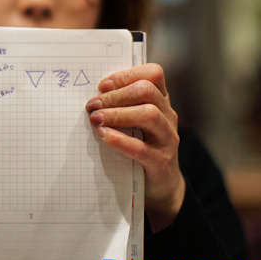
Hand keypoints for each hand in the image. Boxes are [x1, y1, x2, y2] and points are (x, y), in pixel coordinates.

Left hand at [85, 63, 184, 232]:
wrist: (161, 185)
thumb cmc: (141, 146)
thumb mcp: (135, 122)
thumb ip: (121, 106)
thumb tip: (92, 95)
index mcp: (161, 101)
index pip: (153, 74)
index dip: (126, 75)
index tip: (103, 85)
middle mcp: (168, 116)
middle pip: (147, 91)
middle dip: (115, 95)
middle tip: (93, 105)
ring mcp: (167, 140)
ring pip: (149, 115)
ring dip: (117, 114)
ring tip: (95, 119)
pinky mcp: (161, 163)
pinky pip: (141, 148)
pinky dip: (120, 140)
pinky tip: (103, 135)